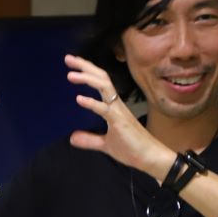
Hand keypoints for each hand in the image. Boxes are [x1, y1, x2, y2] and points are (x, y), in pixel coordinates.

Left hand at [65, 54, 171, 178]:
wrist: (150, 158)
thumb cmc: (132, 149)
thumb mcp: (105, 144)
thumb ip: (89, 140)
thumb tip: (72, 138)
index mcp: (114, 106)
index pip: (100, 82)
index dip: (87, 72)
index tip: (72, 65)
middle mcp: (117, 104)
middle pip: (101, 78)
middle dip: (85, 67)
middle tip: (68, 58)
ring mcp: (119, 111)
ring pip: (104, 87)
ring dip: (87, 78)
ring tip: (70, 75)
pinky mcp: (120, 122)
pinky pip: (105, 109)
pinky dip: (92, 103)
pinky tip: (79, 99)